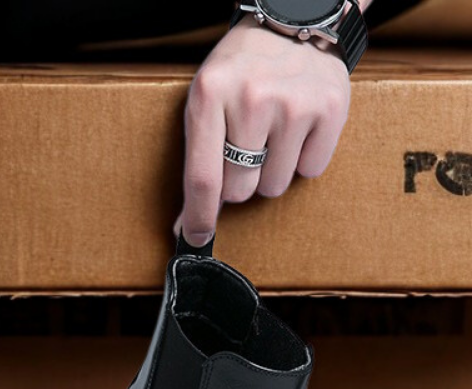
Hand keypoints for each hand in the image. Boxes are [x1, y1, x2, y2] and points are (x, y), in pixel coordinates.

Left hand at [176, 14, 351, 245]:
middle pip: (239, 191)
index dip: (199, 217)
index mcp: (210, 94)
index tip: (195, 238)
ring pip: (274, 186)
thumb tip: (188, 225)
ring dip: (271, 171)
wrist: (297, 19)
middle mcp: (251, 98)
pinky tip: (299, 127)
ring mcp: (293, 103)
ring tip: (274, 132)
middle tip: (248, 146)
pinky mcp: (329, 109)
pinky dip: (304, 158)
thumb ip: (198, 157)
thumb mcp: (208, 98)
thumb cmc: (243, 68)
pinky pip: (310, 170)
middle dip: (240, 181)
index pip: (203, 178)